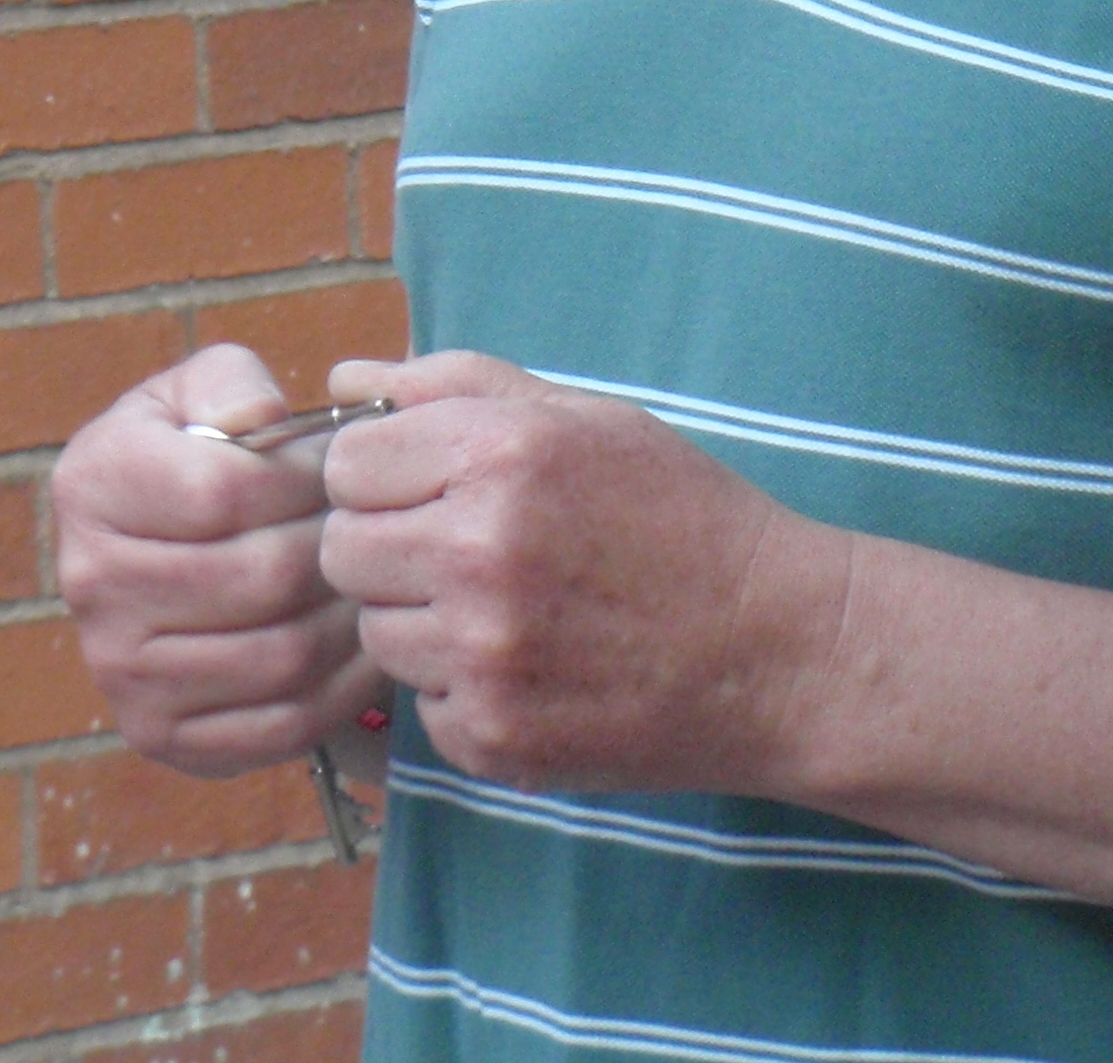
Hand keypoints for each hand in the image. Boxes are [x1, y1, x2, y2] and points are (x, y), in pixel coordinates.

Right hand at [53, 342, 378, 774]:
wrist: (153, 539)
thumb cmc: (196, 447)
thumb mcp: (203, 385)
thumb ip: (232, 383)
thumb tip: (257, 423)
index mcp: (94, 483)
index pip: (225, 490)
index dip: (307, 477)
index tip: (344, 466)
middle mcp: (90, 583)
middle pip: (259, 577)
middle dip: (337, 548)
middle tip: (378, 527)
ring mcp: (119, 671)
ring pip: (277, 656)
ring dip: (350, 619)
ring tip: (379, 580)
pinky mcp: (158, 733)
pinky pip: (277, 725)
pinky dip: (342, 691)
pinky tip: (366, 646)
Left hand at [317, 351, 849, 796]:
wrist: (770, 649)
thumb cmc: (677, 514)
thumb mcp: (584, 418)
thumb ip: (455, 385)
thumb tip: (345, 374)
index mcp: (500, 453)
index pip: (347, 461)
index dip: (382, 472)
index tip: (428, 486)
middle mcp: (479, 551)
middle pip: (342, 550)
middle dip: (388, 546)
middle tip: (463, 550)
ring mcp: (481, 654)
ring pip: (374, 632)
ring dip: (421, 620)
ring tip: (509, 608)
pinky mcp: (490, 738)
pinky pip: (423, 703)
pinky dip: (463, 689)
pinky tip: (535, 667)